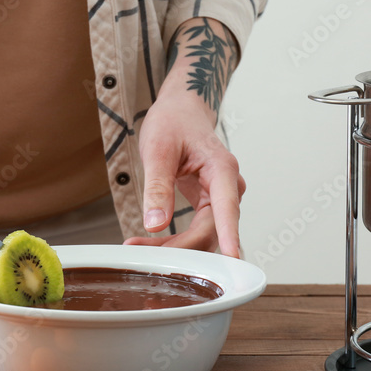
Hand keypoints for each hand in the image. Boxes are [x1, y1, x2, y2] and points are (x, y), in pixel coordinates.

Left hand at [123, 17, 243, 257]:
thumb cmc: (173, 122)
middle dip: (179, 247)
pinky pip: (198, 231)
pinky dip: (176, 241)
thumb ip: (157, 187)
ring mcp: (221, 199)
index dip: (228, 235)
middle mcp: (228, 187)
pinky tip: (151, 244)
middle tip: (140, 251)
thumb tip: (155, 224)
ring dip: (176, 248)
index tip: (231, 259)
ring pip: (204, 235)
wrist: (181, 111)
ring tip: (139, 247)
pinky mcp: (210, 206)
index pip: (226, 208)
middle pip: (211, 230)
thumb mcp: (158, 150)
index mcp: (221, 169)